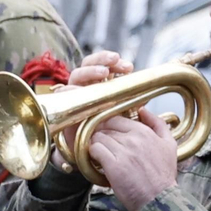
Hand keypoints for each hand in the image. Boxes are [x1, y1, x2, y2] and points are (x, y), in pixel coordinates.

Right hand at [48, 51, 134, 170]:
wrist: (91, 150)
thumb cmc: (109, 129)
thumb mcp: (124, 113)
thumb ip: (133, 103)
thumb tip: (147, 97)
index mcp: (101, 83)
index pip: (105, 65)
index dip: (114, 62)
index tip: (129, 67)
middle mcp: (86, 85)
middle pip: (89, 64)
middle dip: (102, 60)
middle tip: (115, 61)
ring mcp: (74, 93)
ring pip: (77, 75)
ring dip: (90, 71)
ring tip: (104, 72)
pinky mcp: (65, 105)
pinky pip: (63, 93)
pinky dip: (69, 90)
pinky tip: (75, 89)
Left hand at [87, 108, 178, 210]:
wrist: (159, 199)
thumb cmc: (163, 175)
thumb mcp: (169, 145)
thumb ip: (158, 124)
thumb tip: (143, 110)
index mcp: (145, 132)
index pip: (116, 119)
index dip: (109, 127)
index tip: (109, 136)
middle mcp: (134, 139)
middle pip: (105, 128)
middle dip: (101, 136)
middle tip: (104, 147)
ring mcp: (123, 151)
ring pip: (98, 138)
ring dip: (96, 145)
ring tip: (101, 155)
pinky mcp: (114, 165)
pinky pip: (95, 150)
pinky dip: (93, 154)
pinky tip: (99, 162)